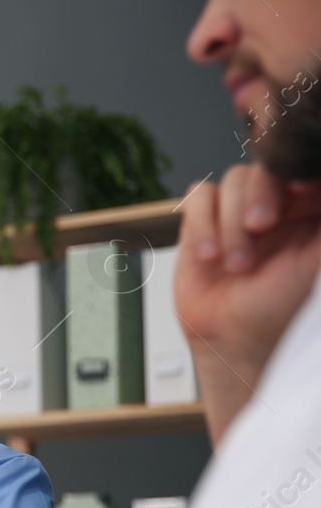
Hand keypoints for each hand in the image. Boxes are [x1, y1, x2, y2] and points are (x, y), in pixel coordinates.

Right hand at [175, 165, 320, 443]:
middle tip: (260, 227)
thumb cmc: (278, 309)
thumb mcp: (316, 262)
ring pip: (232, 181)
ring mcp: (238, 211)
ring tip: (234, 264)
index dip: (296, 171)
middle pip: (267, 167)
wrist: (230, 340)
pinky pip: (199, 198)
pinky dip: (201, 224)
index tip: (297, 191)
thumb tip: (318, 185)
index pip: (304, 168)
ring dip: (229, 224)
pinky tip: (208, 256)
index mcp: (312, 209)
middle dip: (260, 196)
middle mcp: (279, 203)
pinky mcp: (203, 222)